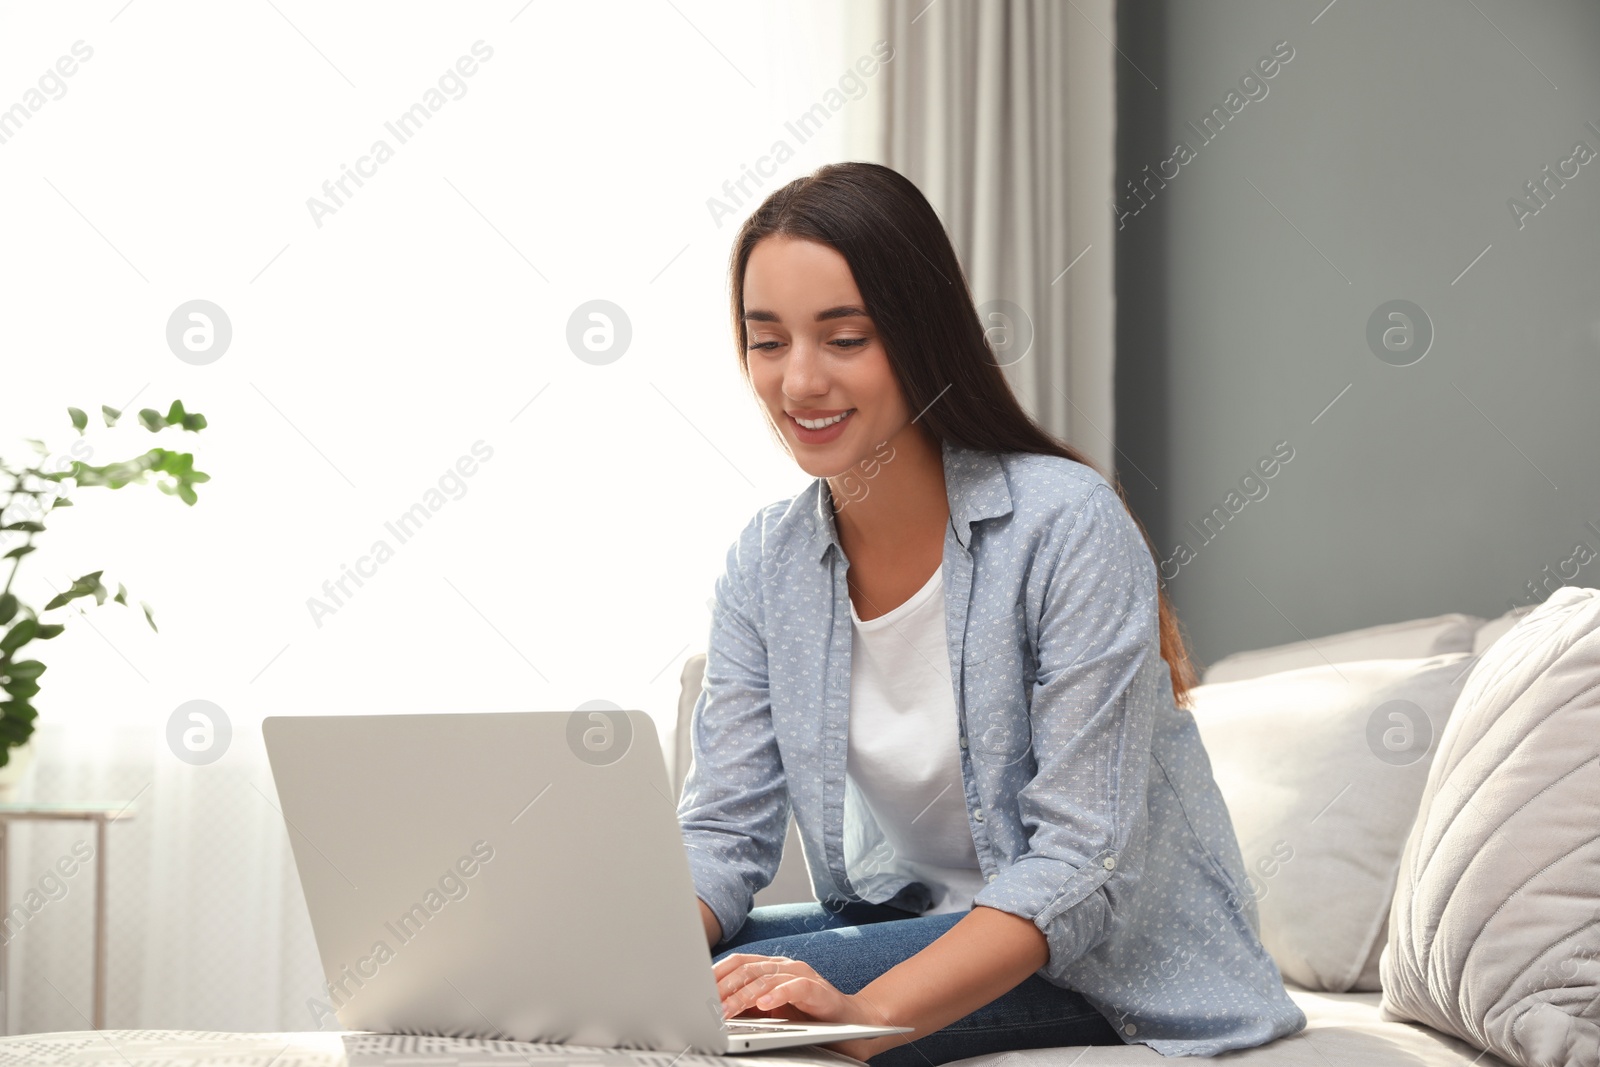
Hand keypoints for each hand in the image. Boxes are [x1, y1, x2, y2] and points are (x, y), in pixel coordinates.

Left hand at [713, 952, 900, 1061]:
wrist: (852, 1024)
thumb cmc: (810, 1019)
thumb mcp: (772, 1013)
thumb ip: (748, 1007)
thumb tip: (716, 1010)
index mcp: (771, 968)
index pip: (738, 962)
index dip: (717, 974)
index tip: (697, 989)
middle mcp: (785, 966)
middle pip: (747, 968)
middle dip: (724, 987)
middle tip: (708, 1006)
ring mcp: (802, 975)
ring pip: (766, 978)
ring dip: (742, 996)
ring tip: (727, 1011)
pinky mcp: (818, 989)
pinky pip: (795, 987)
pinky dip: (777, 995)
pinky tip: (764, 1005)